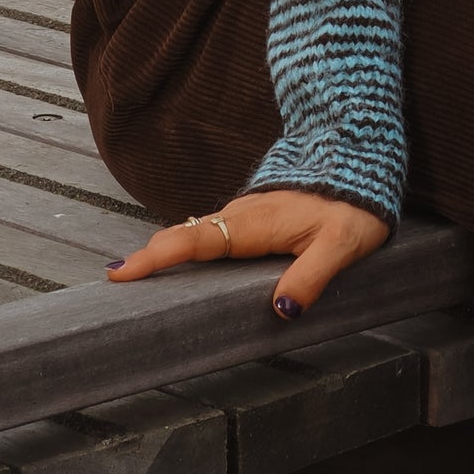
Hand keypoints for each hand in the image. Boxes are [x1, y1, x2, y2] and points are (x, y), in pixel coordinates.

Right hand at [106, 188, 390, 318]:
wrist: (362, 162)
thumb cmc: (354, 209)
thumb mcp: (341, 246)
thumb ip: (312, 276)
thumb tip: (281, 311)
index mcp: (255, 223)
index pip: (196, 241)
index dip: (158, 257)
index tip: (120, 272)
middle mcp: (242, 216)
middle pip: (184, 236)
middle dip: (147, 256)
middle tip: (111, 280)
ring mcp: (245, 214)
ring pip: (195, 233)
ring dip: (163, 251)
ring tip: (129, 277)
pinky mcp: (252, 217)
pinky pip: (210, 233)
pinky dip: (185, 246)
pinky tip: (176, 264)